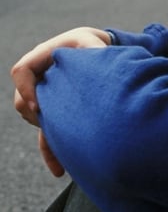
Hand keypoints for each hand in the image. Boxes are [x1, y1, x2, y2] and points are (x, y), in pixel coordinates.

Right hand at [10, 27, 109, 175]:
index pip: (21, 71)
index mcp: (41, 57)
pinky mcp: (54, 111)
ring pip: (34, 118)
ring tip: (68, 138)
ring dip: (47, 130)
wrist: (96, 50)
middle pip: (22, 100)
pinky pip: (46, 133)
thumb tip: (100, 59)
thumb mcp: (92, 43)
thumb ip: (93, 50)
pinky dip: (51, 151)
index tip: (39, 105)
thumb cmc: (91, 44)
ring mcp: (43, 96)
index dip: (26, 88)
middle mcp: (38, 78)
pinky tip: (59, 170)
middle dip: (38, 115)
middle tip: (56, 123)